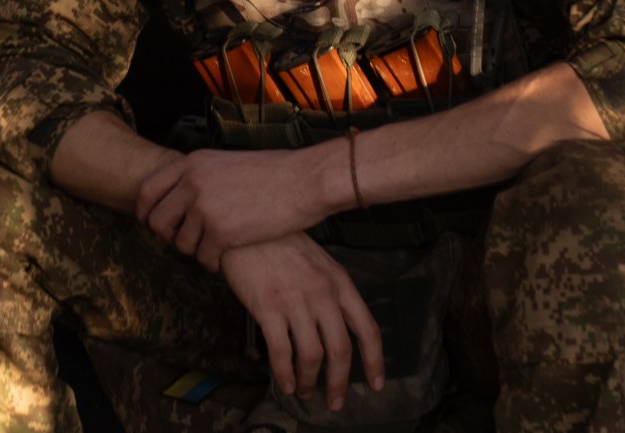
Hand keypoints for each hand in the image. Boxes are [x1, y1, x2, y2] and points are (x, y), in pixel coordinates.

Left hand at [137, 144, 344, 269]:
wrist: (304, 180)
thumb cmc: (272, 172)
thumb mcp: (226, 163)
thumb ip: (199, 177)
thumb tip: (178, 200)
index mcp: (192, 163)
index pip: (147, 191)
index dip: (145, 213)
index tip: (151, 226)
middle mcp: (192, 183)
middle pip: (157, 222)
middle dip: (169, 237)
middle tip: (187, 242)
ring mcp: (205, 208)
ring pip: (181, 245)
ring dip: (196, 250)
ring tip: (215, 246)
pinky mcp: (221, 232)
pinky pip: (203, 259)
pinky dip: (214, 262)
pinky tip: (228, 255)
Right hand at [220, 234, 384, 411]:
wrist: (248, 223)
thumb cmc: (281, 241)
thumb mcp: (317, 260)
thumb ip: (330, 290)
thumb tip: (335, 328)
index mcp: (339, 282)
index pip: (366, 327)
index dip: (375, 360)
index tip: (376, 383)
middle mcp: (323, 293)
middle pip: (341, 350)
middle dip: (339, 383)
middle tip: (335, 402)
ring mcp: (296, 301)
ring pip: (312, 356)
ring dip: (309, 381)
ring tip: (303, 391)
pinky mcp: (268, 308)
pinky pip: (281, 352)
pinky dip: (284, 373)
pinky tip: (284, 383)